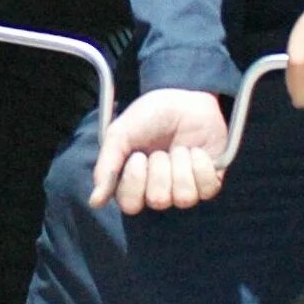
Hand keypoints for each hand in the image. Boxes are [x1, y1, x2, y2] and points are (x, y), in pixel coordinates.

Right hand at [90, 87, 229, 213]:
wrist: (184, 98)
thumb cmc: (150, 116)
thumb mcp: (120, 134)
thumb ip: (107, 167)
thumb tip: (95, 201)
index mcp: (133, 184)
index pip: (131, 205)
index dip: (135, 180)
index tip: (138, 156)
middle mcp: (158, 191)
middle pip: (158, 200)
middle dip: (160, 169)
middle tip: (160, 151)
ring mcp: (185, 188)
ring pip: (184, 198)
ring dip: (180, 166)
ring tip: (179, 149)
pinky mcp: (209, 182)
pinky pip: (207, 189)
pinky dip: (201, 165)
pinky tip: (196, 152)